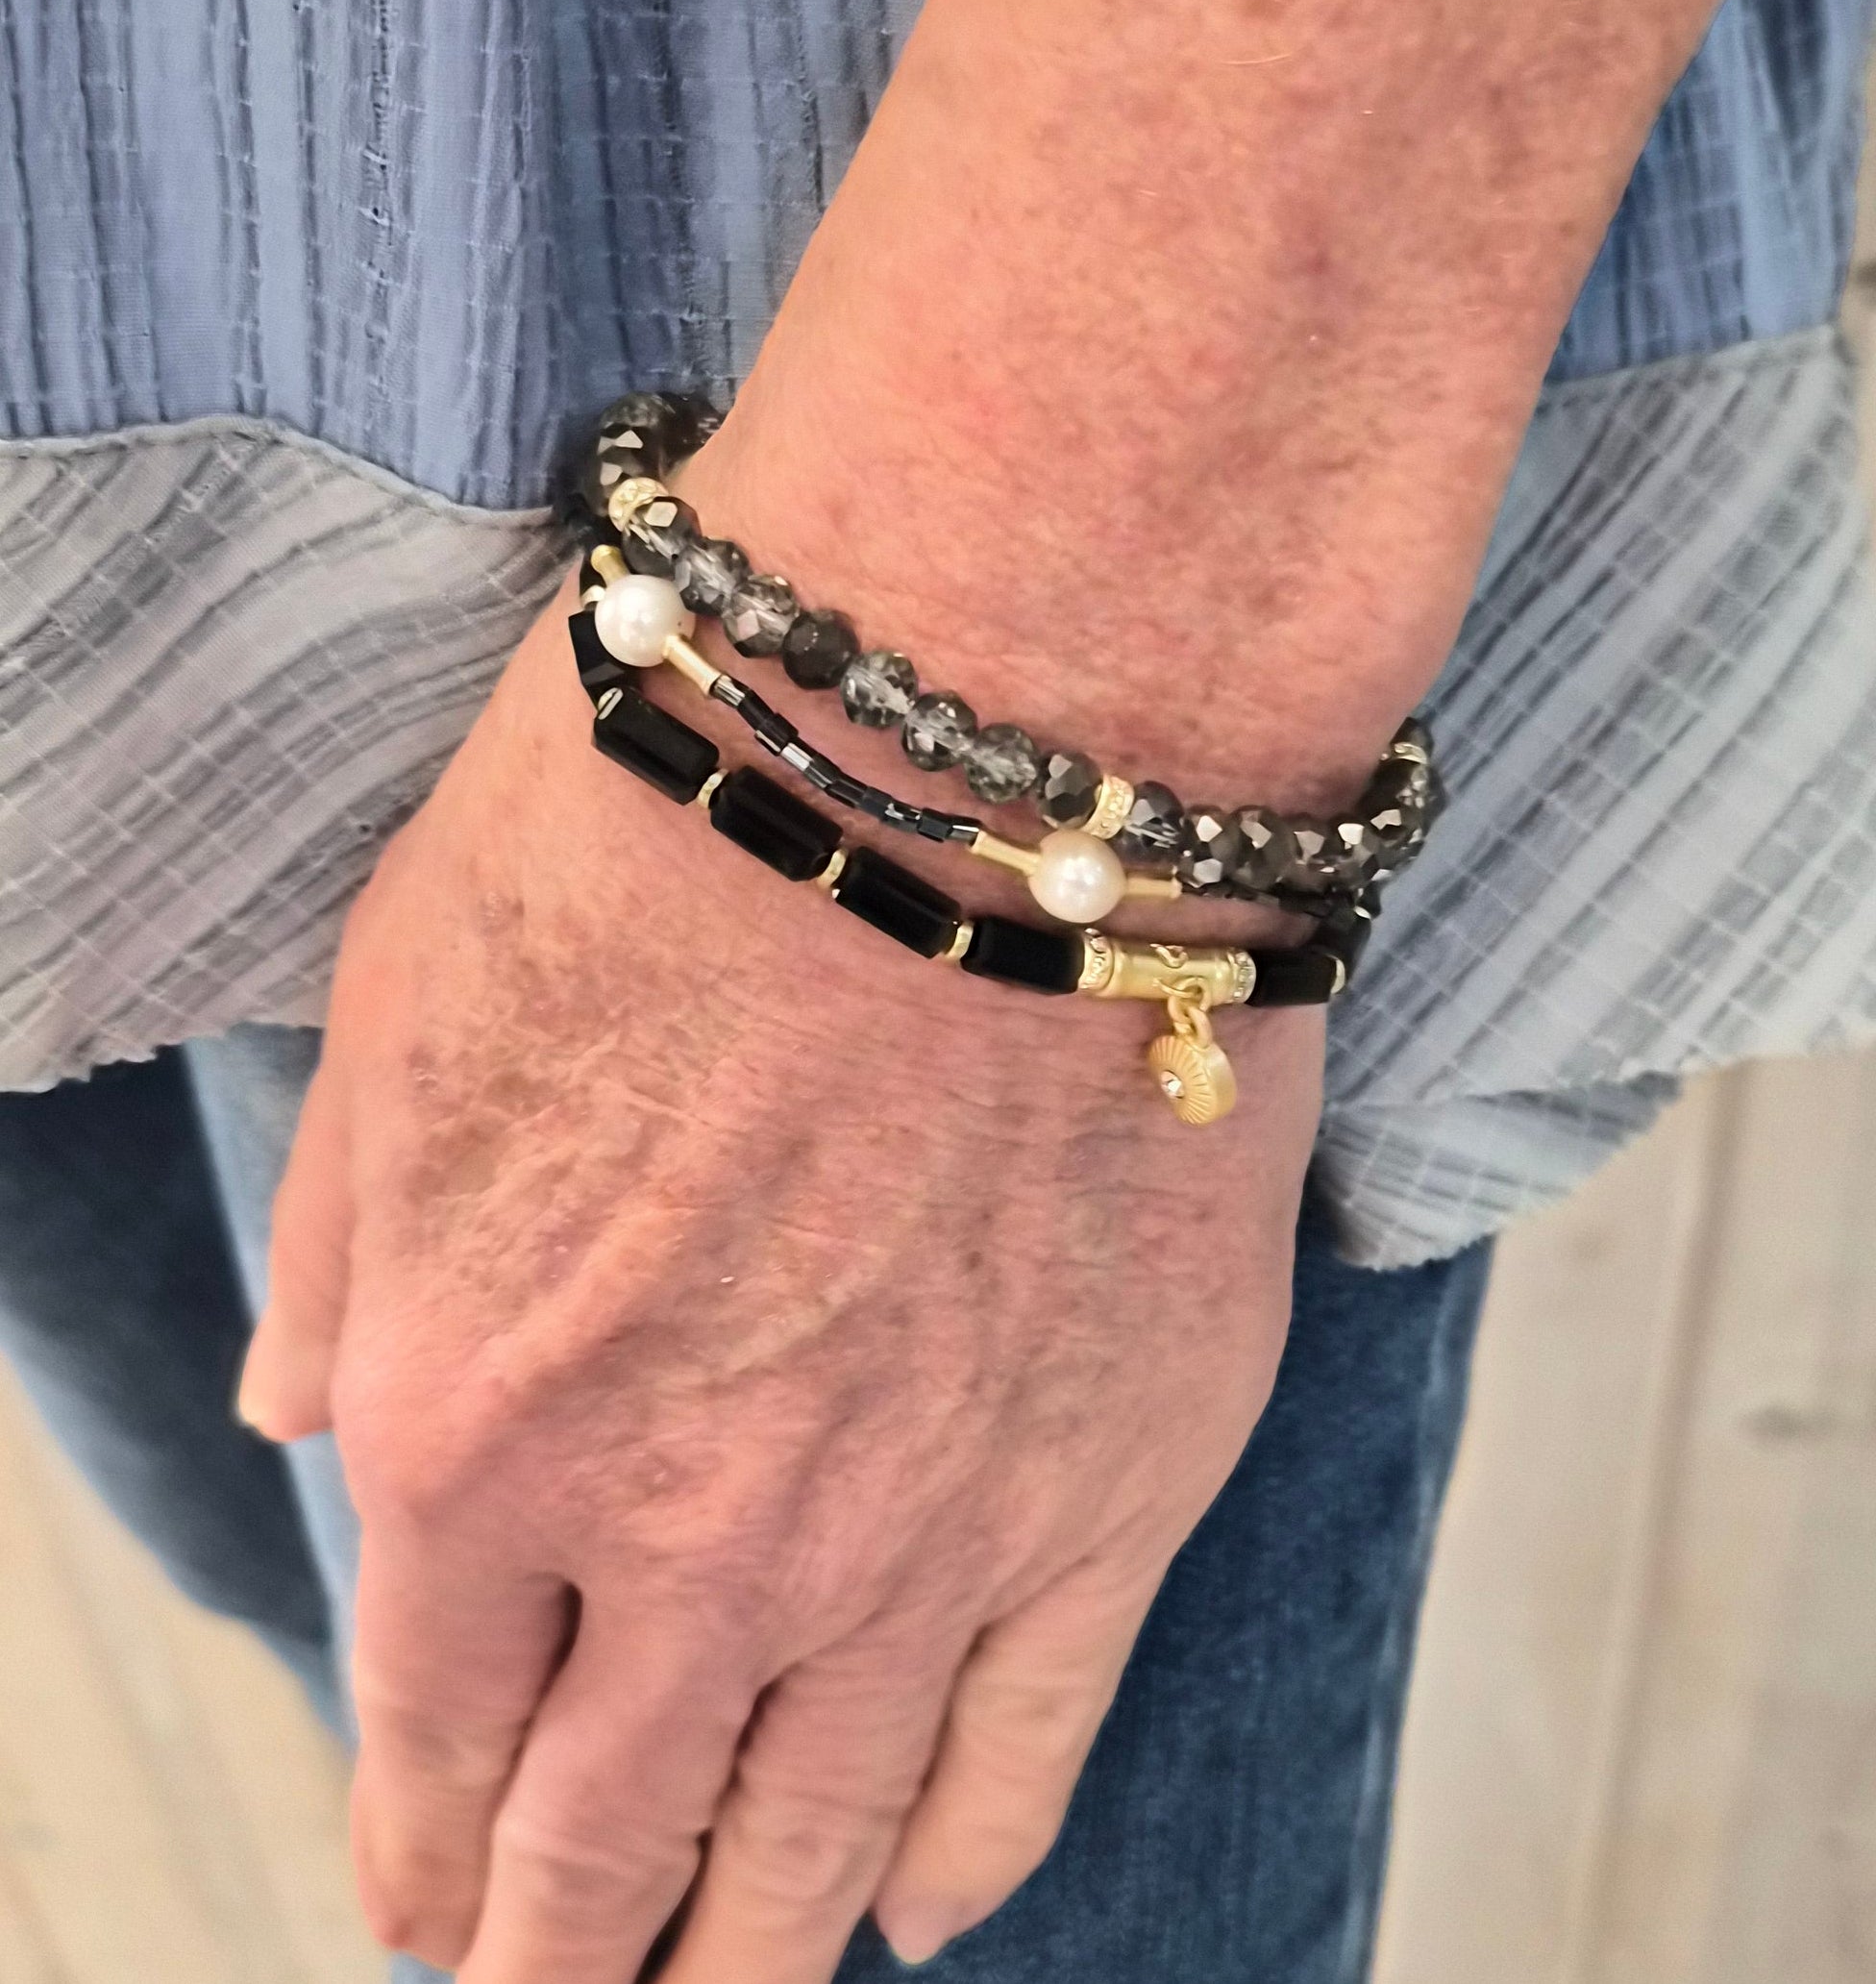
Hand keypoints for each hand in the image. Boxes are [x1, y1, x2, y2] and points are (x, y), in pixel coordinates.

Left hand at [240, 587, 1322, 1981]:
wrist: (978, 742)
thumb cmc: (670, 822)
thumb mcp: (405, 993)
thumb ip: (346, 1242)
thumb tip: (300, 1418)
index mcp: (476, 1416)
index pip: (430, 1718)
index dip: (421, 1845)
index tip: (426, 1912)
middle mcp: (687, 1532)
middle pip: (611, 1839)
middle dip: (558, 1958)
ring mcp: (918, 1535)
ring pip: (812, 1839)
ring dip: (742, 1960)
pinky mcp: (1112, 1486)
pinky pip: (1027, 1748)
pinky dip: (959, 1858)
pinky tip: (918, 1906)